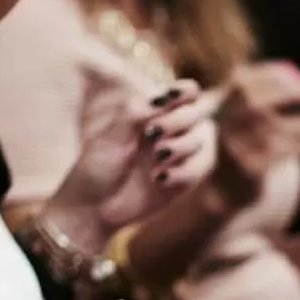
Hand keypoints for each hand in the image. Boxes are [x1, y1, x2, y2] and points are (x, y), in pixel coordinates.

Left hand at [42, 81, 214, 247]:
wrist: (95, 208)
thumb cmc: (97, 167)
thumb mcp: (110, 136)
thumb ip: (134, 112)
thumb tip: (162, 98)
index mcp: (151, 113)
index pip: (184, 94)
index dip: (187, 91)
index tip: (178, 97)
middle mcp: (170, 132)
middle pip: (198, 115)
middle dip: (180, 121)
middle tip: (154, 134)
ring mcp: (179, 157)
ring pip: (203, 142)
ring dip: (183, 147)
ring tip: (157, 159)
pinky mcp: (185, 181)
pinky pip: (201, 170)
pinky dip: (185, 173)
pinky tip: (161, 179)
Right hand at [211, 63, 299, 209]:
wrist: (224, 191)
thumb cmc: (246, 150)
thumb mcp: (247, 123)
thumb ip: (266, 104)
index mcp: (225, 107)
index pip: (243, 82)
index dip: (271, 75)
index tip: (298, 73)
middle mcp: (227, 125)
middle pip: (253, 102)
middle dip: (285, 92)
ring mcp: (236, 148)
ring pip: (274, 130)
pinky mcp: (249, 169)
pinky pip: (282, 153)